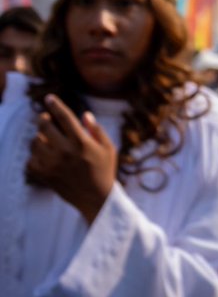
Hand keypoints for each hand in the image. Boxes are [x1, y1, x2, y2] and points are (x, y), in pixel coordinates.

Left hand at [25, 94, 116, 223]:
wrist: (96, 199)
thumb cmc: (105, 171)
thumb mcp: (108, 149)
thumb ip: (97, 130)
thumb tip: (85, 115)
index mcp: (82, 142)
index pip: (64, 117)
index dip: (55, 105)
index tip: (49, 98)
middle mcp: (65, 151)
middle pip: (44, 126)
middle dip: (43, 118)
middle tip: (45, 118)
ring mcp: (53, 164)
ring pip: (35, 142)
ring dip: (39, 137)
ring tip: (46, 139)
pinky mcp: (45, 175)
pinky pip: (31, 160)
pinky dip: (35, 156)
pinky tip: (43, 157)